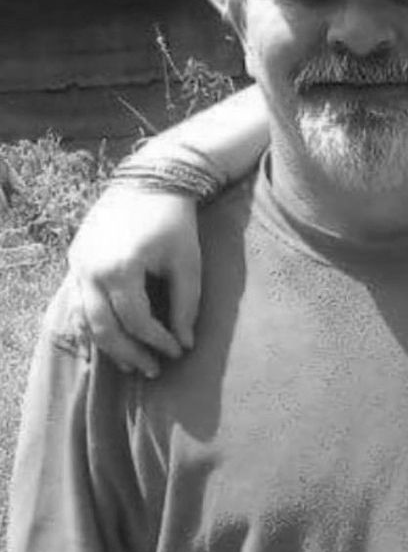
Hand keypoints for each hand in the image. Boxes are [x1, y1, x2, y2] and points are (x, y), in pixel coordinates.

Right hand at [67, 185, 202, 376]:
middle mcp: (92, 269)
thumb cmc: (175, 222)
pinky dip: (90, 325)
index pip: (138, 321)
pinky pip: (77, 301)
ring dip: (107, 345)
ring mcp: (78, 263)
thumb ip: (186, 306)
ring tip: (130, 364)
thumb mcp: (188, 264)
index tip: (177, 353)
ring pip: (84, 319)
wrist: (148, 180)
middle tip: (152, 371)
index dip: (159, 342)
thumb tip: (185, 344)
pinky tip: (107, 341)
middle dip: (129, 354)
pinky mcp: (75, 258)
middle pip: (104, 328)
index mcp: (122, 268)